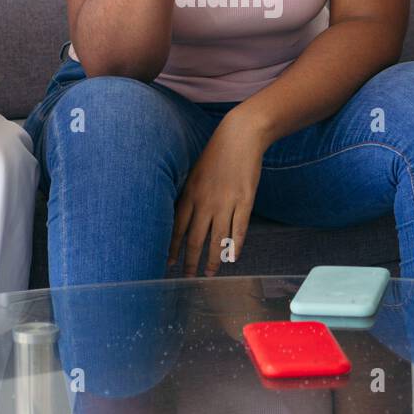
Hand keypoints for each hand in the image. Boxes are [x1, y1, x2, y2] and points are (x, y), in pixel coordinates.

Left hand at [168, 117, 265, 276]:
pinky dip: (235, 246)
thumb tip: (182, 218)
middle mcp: (205, 202)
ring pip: (217, 239)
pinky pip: (239, 230)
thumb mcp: (194, 173)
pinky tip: (233, 258)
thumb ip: (189, 196)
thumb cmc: (216, 154)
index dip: (172, 248)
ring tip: (210, 274)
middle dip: (190, 261)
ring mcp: (226, 203)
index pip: (177, 228)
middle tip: (188, 277)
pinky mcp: (245, 201)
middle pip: (195, 239)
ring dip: (213, 260)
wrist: (240, 137)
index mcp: (190, 194)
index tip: (168, 263)